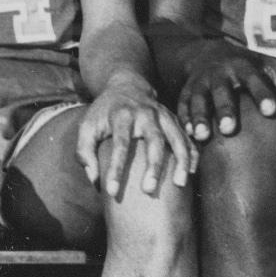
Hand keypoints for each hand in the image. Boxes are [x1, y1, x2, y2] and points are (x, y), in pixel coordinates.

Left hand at [77, 73, 190, 200]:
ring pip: (176, 138)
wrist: (126, 85)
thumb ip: (84, 151)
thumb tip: (95, 180)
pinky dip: (191, 153)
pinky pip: (186, 137)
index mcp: (121, 116)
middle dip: (153, 166)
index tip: (111, 190)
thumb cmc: (104, 113)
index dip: (115, 169)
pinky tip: (191, 172)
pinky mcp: (174, 119)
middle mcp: (145, 114)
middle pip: (153, 141)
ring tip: (180, 183)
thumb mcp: (86, 126)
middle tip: (149, 189)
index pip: (119, 145)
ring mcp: (163, 116)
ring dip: (180, 161)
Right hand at [175, 42, 275, 143]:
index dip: (262, 94)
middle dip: (224, 110)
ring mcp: (201, 82)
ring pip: (198, 99)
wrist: (208, 53)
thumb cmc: (247, 65)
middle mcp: (221, 74)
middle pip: (222, 92)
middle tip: (229, 129)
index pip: (255, 80)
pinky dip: (184, 117)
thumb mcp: (268, 66)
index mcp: (244, 66)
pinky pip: (182, 104)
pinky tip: (188, 133)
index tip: (270, 111)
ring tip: (202, 135)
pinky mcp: (186, 90)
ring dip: (199, 116)